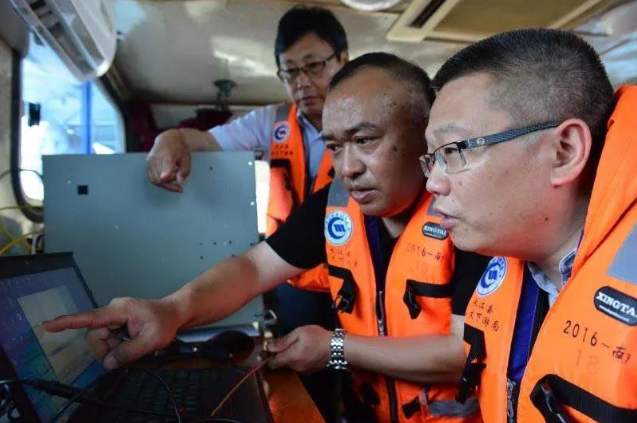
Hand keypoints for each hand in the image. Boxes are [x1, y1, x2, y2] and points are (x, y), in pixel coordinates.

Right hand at [43, 297, 182, 369]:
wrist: (175, 313)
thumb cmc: (165, 322)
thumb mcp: (151, 341)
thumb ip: (128, 352)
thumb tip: (107, 363)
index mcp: (120, 310)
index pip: (90, 317)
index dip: (68, 322)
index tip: (49, 326)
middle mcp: (113, 310)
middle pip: (94, 336)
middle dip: (106, 349)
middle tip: (127, 352)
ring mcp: (114, 316)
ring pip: (100, 339)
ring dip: (112, 348)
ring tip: (132, 345)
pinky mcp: (115, 322)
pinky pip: (107, 338)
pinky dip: (116, 345)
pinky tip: (130, 342)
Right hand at [146, 129, 190, 191]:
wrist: (168, 139)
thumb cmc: (179, 149)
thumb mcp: (186, 159)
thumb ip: (184, 171)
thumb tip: (179, 182)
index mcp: (169, 153)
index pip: (166, 164)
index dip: (165, 172)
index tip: (164, 178)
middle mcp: (156, 157)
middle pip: (160, 177)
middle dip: (171, 184)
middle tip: (180, 183)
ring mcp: (150, 161)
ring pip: (155, 180)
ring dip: (166, 184)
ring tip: (174, 181)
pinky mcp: (148, 165)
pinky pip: (153, 179)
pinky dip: (161, 183)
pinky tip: (168, 180)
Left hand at [266, 325, 331, 373]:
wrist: (336, 348)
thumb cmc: (317, 337)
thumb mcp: (299, 333)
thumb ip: (283, 341)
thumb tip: (269, 347)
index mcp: (291, 358)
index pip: (273, 364)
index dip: (269, 357)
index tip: (271, 349)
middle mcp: (295, 367)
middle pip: (282, 363)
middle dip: (282, 355)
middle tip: (287, 343)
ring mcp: (303, 370)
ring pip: (290, 365)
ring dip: (291, 357)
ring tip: (298, 346)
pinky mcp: (309, 371)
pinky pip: (299, 366)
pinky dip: (298, 360)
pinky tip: (305, 351)